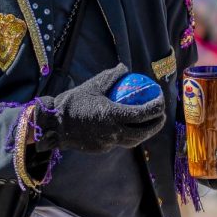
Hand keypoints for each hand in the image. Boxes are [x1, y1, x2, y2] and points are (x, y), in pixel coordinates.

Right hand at [39, 65, 166, 153]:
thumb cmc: (74, 101)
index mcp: (113, 115)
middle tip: (161, 114)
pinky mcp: (102, 148)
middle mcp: (114, 132)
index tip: (160, 99)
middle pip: (143, 131)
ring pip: (133, 140)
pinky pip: (120, 142)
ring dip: (145, 132)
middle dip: (157, 123)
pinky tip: (130, 127)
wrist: (55, 124)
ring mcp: (108, 143)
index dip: (157, 107)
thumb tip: (125, 68)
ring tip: (150, 123)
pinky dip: (128, 135)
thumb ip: (112, 76)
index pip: (143, 113)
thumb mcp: (93, 85)